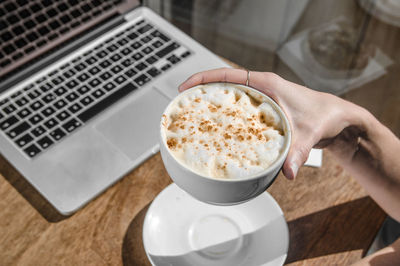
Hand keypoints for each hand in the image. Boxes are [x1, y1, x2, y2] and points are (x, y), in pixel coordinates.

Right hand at [178, 68, 370, 179]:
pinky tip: (218, 133)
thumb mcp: (309, 132)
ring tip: (193, 119)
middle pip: (223, 86)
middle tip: (183, 106)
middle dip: (201, 92)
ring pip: (229, 99)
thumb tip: (287, 172)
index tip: (186, 87)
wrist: (337, 119)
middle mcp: (261, 90)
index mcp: (267, 84)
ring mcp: (261, 101)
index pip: (228, 74)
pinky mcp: (263, 113)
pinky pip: (237, 112)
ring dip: (211, 106)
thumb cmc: (325, 115)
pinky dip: (224, 119)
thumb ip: (297, 152)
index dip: (204, 78)